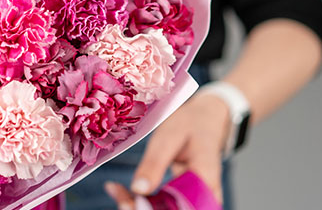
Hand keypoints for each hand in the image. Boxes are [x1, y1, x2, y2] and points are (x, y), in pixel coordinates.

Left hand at [105, 93, 230, 207]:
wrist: (205, 121)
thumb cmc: (190, 125)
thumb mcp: (169, 138)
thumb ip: (154, 164)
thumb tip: (138, 189)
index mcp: (206, 182)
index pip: (182, 209)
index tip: (127, 203)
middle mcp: (205, 198)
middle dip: (139, 208)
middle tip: (117, 193)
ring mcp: (195, 201)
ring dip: (135, 205)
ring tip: (115, 189)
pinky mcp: (182, 200)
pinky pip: (160, 207)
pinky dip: (138, 201)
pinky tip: (119, 190)